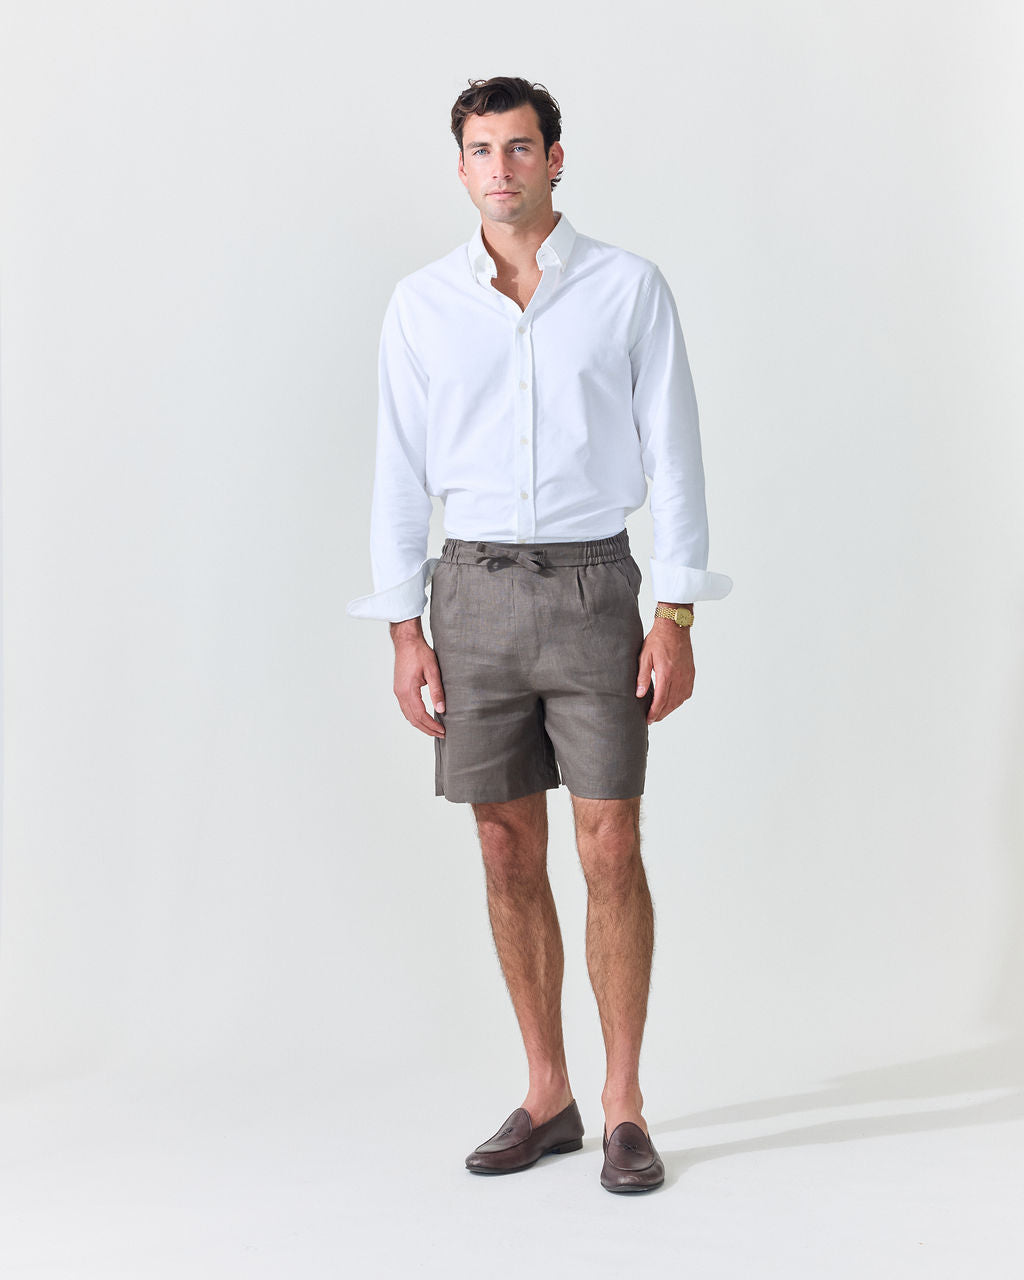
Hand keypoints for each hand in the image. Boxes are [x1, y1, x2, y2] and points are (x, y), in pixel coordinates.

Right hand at [391, 621, 445, 737]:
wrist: (406, 641)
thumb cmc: (419, 652)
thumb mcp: (433, 671)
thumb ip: (437, 691)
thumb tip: (441, 709)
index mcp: (408, 691)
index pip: (420, 715)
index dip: (432, 725)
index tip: (442, 730)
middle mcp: (400, 693)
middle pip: (412, 719)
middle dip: (426, 729)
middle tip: (440, 734)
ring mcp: (398, 691)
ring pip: (408, 715)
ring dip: (420, 724)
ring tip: (433, 729)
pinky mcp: (399, 688)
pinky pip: (406, 708)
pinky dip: (414, 716)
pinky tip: (423, 717)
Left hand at [636, 618, 694, 723]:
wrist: (674, 627)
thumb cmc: (657, 640)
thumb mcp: (644, 656)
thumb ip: (642, 677)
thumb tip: (640, 694)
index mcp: (666, 674)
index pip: (660, 700)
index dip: (654, 712)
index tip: (648, 720)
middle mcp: (679, 677)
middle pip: (671, 703)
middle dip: (661, 714)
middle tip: (652, 719)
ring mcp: (687, 675)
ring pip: (680, 700)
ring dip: (670, 709)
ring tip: (660, 713)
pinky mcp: (691, 673)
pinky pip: (687, 693)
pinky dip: (679, 700)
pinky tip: (672, 702)